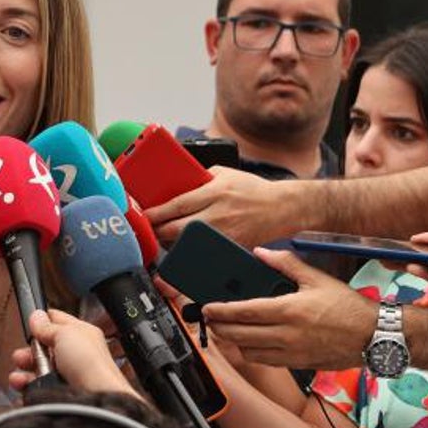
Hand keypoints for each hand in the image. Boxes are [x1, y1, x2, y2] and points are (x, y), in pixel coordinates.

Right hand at [9, 309, 135, 396]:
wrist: (95, 398)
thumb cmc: (90, 364)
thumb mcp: (65, 334)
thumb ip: (48, 325)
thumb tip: (36, 316)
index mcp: (82, 334)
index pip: (58, 321)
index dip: (42, 322)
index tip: (30, 325)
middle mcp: (76, 354)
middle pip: (45, 347)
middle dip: (29, 350)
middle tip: (23, 354)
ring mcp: (67, 375)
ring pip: (39, 368)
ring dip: (25, 369)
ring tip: (19, 373)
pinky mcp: (59, 392)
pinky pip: (38, 386)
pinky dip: (27, 385)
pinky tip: (22, 383)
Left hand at [143, 166, 291, 246]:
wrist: (283, 207)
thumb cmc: (252, 189)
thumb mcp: (225, 174)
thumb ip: (200, 179)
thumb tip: (175, 185)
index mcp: (215, 193)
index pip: (178, 205)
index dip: (156, 213)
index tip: (144, 216)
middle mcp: (219, 214)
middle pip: (177, 229)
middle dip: (158, 232)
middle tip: (150, 229)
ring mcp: (225, 234)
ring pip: (188, 245)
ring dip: (171, 243)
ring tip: (165, 237)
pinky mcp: (231, 247)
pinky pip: (204, 253)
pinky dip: (190, 252)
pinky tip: (185, 247)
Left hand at [202, 249, 376, 369]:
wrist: (375, 336)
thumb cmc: (348, 306)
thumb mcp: (317, 278)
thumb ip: (286, 264)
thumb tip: (261, 253)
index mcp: (289, 310)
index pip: (244, 312)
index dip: (220, 311)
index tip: (206, 308)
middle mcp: (287, 335)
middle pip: (239, 335)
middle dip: (219, 328)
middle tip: (211, 320)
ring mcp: (292, 353)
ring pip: (249, 352)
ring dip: (235, 342)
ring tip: (230, 330)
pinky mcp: (299, 365)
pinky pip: (266, 362)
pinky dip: (253, 353)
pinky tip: (252, 342)